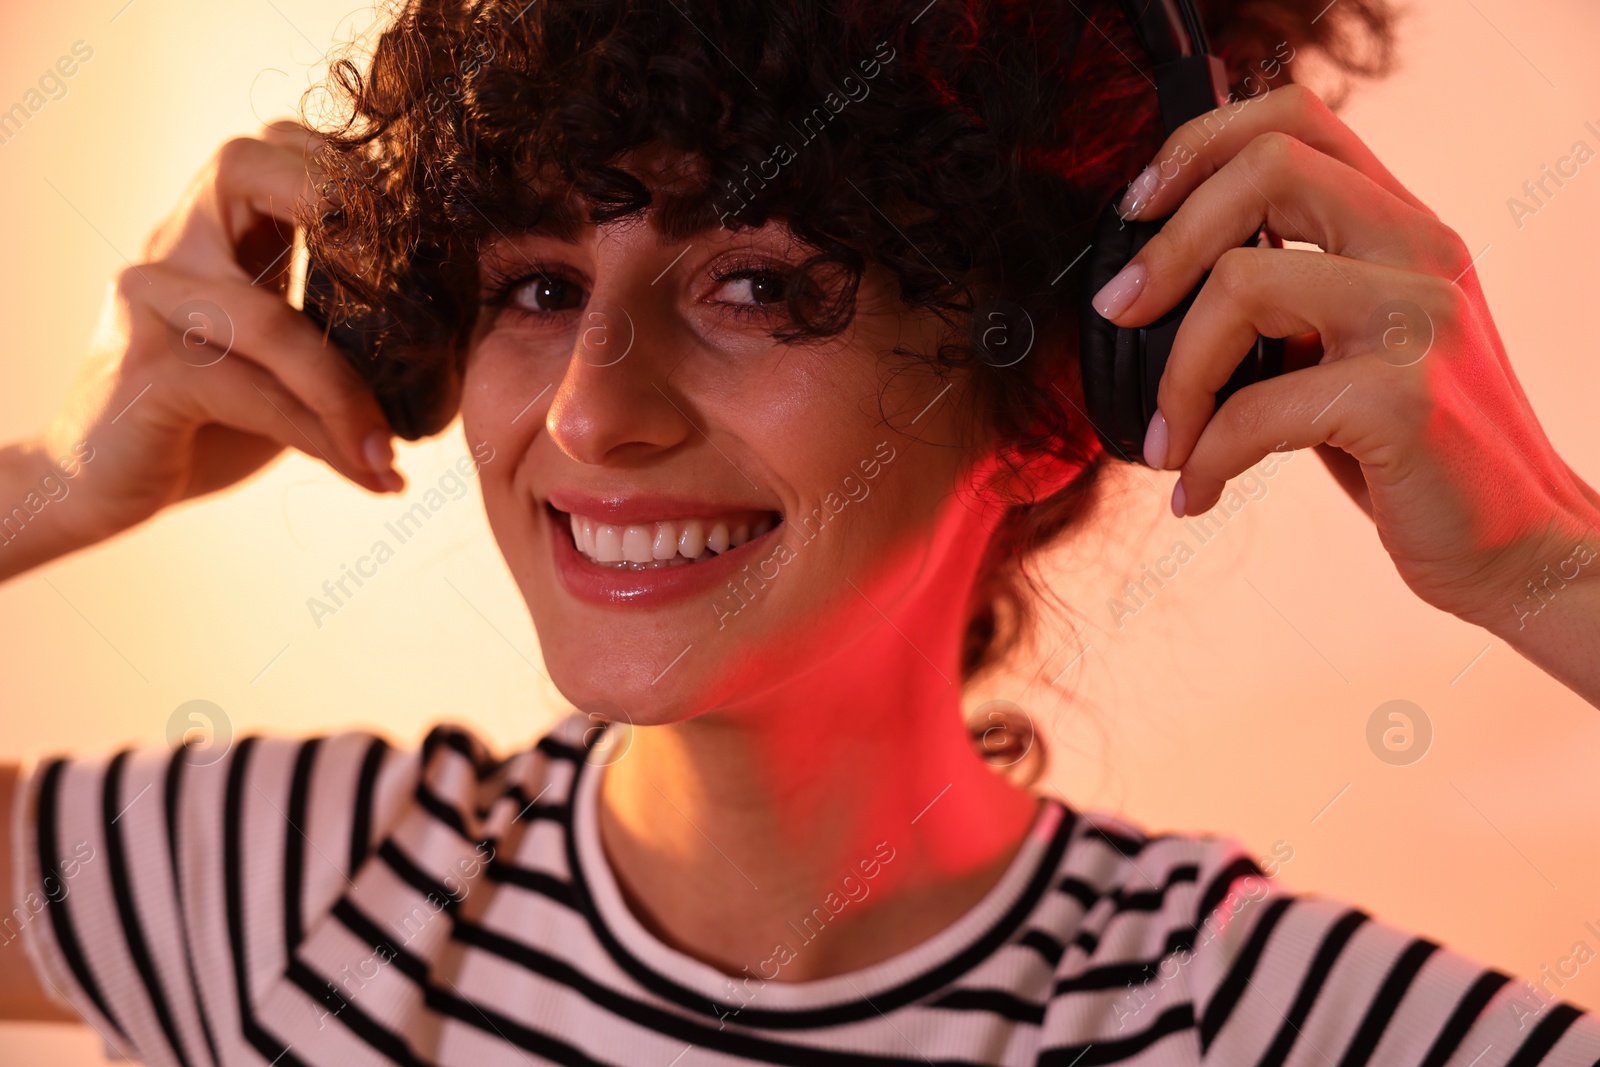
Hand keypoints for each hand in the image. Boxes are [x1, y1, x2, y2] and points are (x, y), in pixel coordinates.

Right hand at [38, 120, 404, 551]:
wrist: (105, 477)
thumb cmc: (213, 408)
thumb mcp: (288, 350)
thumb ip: (347, 319)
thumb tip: (465, 331)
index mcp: (218, 222)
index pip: (280, 144)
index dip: (353, 167)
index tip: (429, 230)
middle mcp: (176, 240)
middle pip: (246, 167)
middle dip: (340, 207)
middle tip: (418, 285)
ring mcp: (152, 298)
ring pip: (272, 323)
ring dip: (349, 394)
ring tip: (393, 446)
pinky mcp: (145, 371)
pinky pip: (254, 396)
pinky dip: (323, 437)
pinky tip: (371, 473)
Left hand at [1089, 83, 1599, 637]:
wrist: (1518, 542)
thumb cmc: (1415, 452)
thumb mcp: (1355, 349)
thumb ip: (1292, 299)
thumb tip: (1156, 292)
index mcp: (1402, 227)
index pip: (1296, 120)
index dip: (1199, 148)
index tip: (1137, 209)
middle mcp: (1420, 250)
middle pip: (1266, 171)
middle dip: (1165, 246)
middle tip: (1120, 314)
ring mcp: (1419, 318)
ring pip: (1242, 284)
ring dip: (1176, 377)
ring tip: (1167, 442)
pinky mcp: (1404, 400)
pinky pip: (1255, 410)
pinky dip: (1207, 457)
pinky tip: (1200, 492)